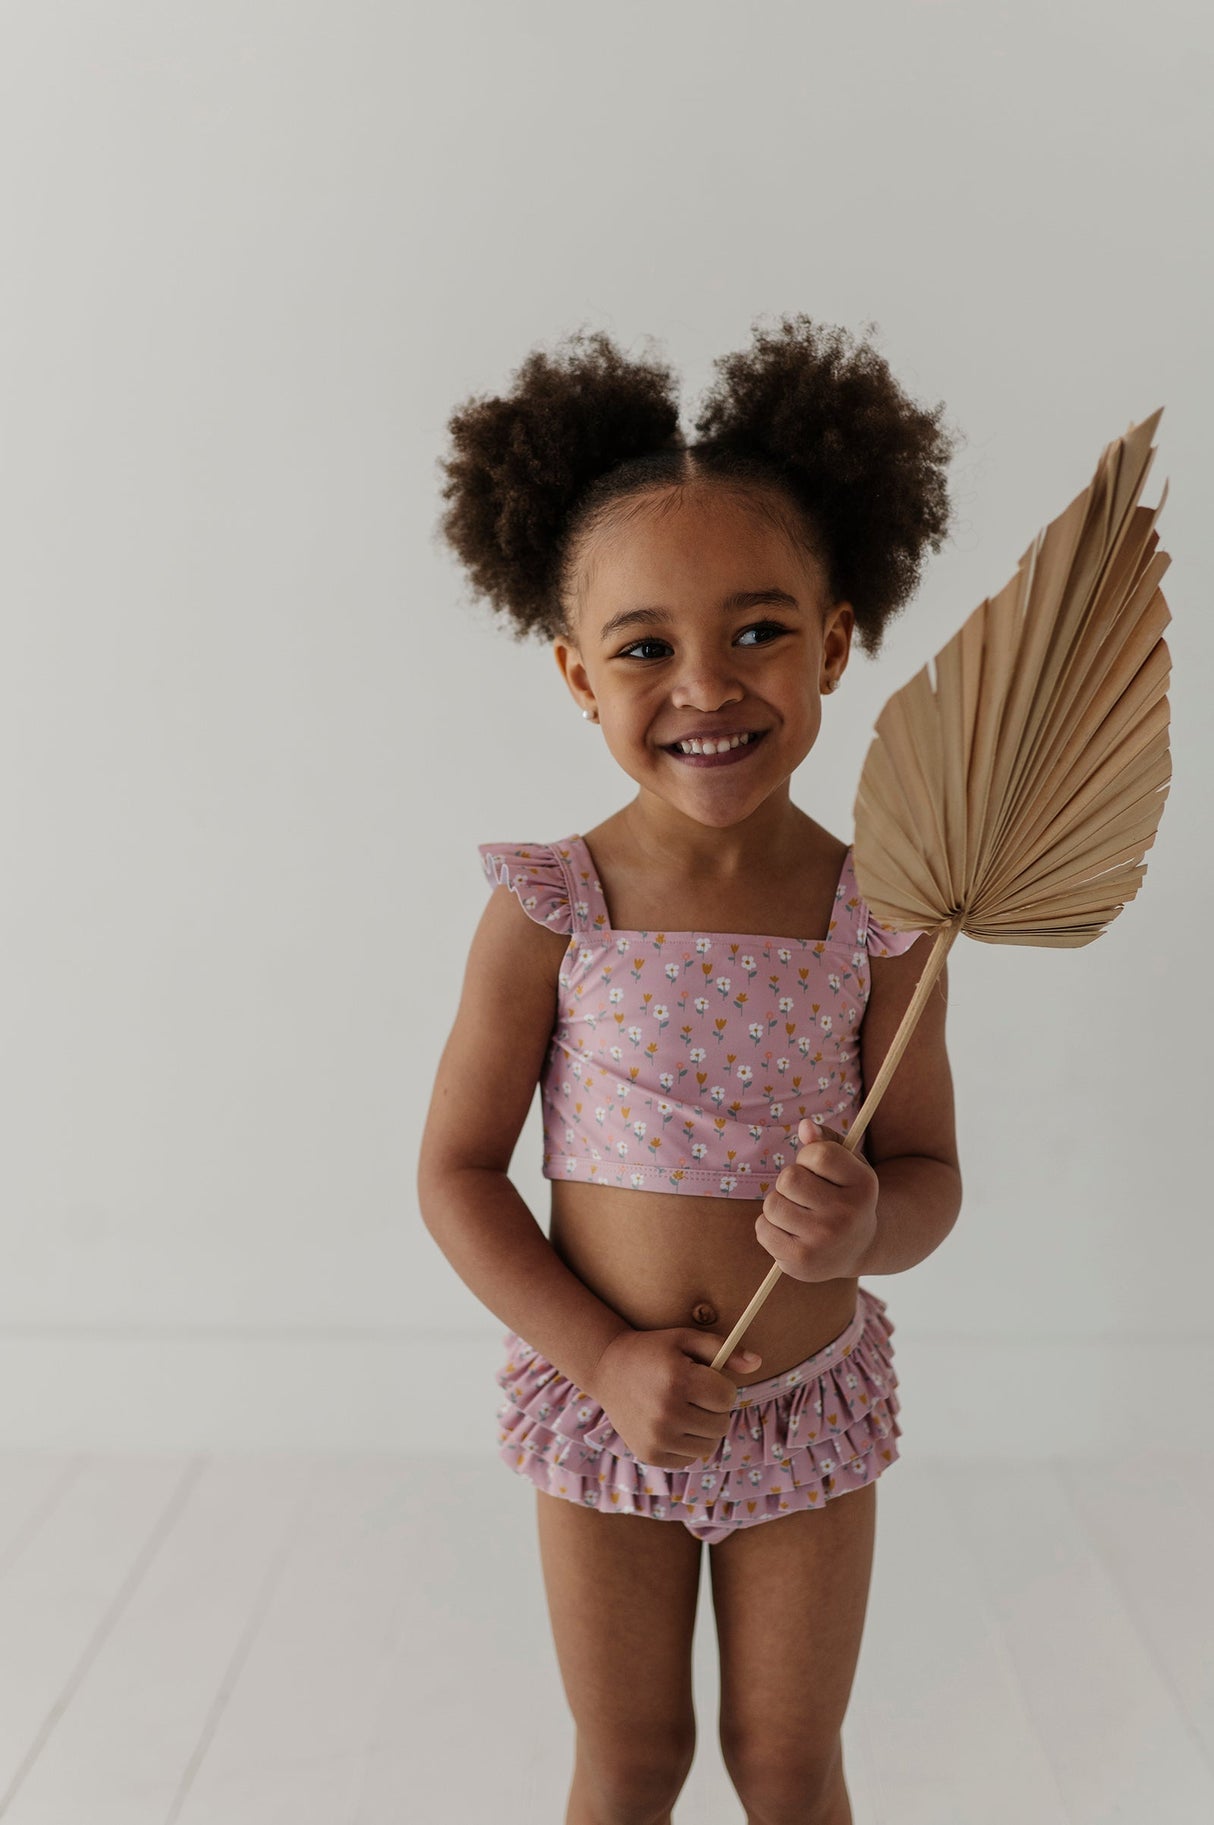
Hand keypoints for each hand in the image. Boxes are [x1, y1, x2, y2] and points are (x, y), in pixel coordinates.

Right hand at [587, 1327, 761, 1470]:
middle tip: (695, 1395)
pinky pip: (688, 1459)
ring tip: (685, 1410)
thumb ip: (723, 1350)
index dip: (722, 1388)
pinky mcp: (650, 1455)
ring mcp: (656, 1437)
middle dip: (715, 1410)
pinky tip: (670, 1425)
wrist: (608, 1369)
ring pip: (708, 1447)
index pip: (727, 1398)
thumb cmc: (653, 1351)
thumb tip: (757, 1363)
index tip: (707, 1380)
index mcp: (678, 1380)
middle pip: (721, 1425)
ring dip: (703, 1430)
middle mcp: (667, 1412)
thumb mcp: (685, 1339)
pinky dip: (686, 1445)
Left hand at [754, 1119, 878, 1282]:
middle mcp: (847, 1214)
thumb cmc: (846, 1196)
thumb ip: (827, 1141)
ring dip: (778, 1204)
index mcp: (863, 1185)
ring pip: (772, 1204)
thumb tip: (805, 1126)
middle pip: (789, 1178)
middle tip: (806, 1194)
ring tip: (798, 1214)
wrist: (859, 1248)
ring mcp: (823, 1241)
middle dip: (790, 1182)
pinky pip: (762, 1228)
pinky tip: (791, 1233)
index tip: (819, 1170)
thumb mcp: (848, 1165)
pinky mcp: (801, 1261)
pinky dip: (769, 1227)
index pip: (817, 1153)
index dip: (809, 1157)